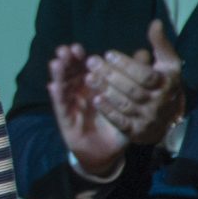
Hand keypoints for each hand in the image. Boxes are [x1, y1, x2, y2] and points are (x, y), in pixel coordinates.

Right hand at [47, 43, 124, 176]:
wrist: (108, 149)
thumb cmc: (117, 121)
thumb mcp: (128, 99)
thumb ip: (134, 75)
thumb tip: (144, 52)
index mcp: (92, 85)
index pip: (83, 67)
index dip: (79, 58)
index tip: (78, 48)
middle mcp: (79, 92)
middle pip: (70, 74)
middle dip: (67, 62)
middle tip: (65, 51)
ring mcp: (71, 105)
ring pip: (63, 87)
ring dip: (59, 75)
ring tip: (57, 64)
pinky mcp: (67, 120)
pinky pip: (62, 107)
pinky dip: (57, 96)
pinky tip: (53, 86)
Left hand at [84, 19, 186, 146]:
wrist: (167, 118)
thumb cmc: (163, 84)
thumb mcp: (167, 64)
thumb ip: (160, 44)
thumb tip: (155, 23)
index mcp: (167, 83)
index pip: (146, 74)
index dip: (126, 64)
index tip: (108, 53)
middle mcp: (160, 102)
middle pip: (132, 89)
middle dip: (110, 75)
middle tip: (91, 62)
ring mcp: (148, 119)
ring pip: (125, 104)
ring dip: (106, 90)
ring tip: (88, 78)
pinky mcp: (137, 132)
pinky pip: (122, 122)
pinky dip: (108, 111)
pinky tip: (95, 99)